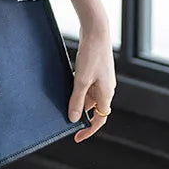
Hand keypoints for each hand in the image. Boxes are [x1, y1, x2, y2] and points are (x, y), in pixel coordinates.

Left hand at [67, 26, 115, 142]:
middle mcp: (107, 88)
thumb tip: (73, 118)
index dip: (89, 130)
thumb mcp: (81, 80)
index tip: (77, 137)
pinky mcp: (96, 70)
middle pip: (94, 108)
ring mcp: (102, 79)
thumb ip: (76, 100)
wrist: (96, 31)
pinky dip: (77, 89)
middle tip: (64, 117)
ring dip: (77, 99)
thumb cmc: (92, 55)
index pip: (100, 119)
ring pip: (89, 96)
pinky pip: (86, 85)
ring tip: (62, 100)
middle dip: (80, 113)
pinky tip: (66, 85)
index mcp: (107, 93)